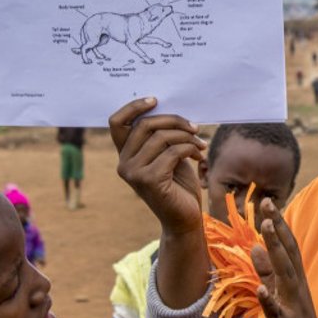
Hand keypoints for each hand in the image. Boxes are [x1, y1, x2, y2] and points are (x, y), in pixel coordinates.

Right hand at [109, 97, 205, 237]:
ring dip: (186, 137)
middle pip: (144, 125)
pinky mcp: (149, 180)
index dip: (134, 107)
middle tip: (194, 127)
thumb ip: (161, 136)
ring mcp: (133, 173)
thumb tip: (168, 109)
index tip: (155, 100)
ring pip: (161, 137)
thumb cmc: (178, 184)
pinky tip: (199, 156)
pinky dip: (190, 149)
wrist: (184, 218)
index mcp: (124, 155)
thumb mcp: (167, 154)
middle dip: (173, 120)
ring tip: (200, 144)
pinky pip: (172, 152)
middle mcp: (123, 163)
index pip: (116, 123)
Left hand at [253, 199, 317, 317]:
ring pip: (285, 277)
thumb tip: (255, 248)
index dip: (279, 226)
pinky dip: (271, 301)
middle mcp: (298, 292)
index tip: (269, 202)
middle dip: (278, 229)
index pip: (289, 249)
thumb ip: (269, 276)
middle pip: (289, 255)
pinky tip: (262, 290)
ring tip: (264, 232)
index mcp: (296, 284)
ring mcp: (295, 310)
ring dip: (276, 254)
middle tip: (268, 203)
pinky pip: (279, 314)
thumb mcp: (282, 300)